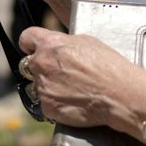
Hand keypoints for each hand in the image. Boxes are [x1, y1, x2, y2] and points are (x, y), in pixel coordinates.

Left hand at [18, 27, 145, 133]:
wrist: (120, 95)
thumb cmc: (109, 67)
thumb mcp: (87, 42)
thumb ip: (64, 43)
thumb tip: (57, 47)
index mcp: (50, 44)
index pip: (26, 38)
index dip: (30, 44)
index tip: (33, 49)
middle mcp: (42, 64)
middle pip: (28, 64)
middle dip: (40, 67)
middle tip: (58, 73)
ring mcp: (43, 87)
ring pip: (37, 85)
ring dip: (49, 87)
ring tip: (71, 89)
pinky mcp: (47, 107)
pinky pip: (45, 104)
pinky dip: (56, 103)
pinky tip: (73, 101)